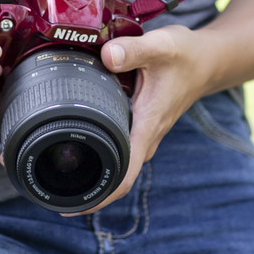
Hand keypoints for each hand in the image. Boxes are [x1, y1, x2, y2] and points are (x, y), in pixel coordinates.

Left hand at [64, 21, 211, 212]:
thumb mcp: (160, 47)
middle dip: (85, 190)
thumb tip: (106, 56)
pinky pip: (118, 147)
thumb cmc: (185, 56)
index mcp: (147, 127)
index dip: (98, 197)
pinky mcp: (140, 126)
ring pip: (116, 163)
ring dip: (91, 171)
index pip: (124, 176)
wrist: (206, 62)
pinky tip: (76, 140)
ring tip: (52, 170)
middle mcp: (145, 138)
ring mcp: (143, 134)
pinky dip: (98, 148)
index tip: (71, 206)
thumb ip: (132, 51)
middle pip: (115, 178)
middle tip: (48, 193)